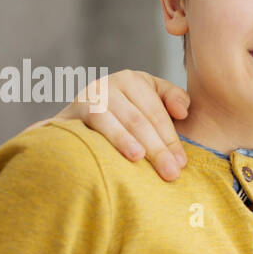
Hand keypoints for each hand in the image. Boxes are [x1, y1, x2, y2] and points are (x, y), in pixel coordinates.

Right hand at [53, 70, 190, 179]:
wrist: (78, 121)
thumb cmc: (128, 111)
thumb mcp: (153, 98)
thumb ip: (173, 99)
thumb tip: (182, 113)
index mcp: (132, 80)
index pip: (156, 113)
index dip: (170, 139)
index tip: (182, 163)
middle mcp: (109, 85)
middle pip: (138, 120)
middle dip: (156, 148)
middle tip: (170, 173)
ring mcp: (88, 98)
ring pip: (113, 122)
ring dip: (126, 142)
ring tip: (139, 159)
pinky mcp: (70, 114)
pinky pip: (90, 128)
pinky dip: (102, 140)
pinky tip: (110, 158)